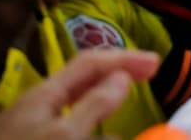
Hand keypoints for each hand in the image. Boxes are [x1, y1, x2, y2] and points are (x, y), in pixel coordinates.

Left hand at [0, 49, 159, 139]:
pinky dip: (91, 129)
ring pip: (76, 107)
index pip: (89, 63)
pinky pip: (68, 130)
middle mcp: (37, 107)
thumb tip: (122, 77)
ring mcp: (32, 129)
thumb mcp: (64, 136)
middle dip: (117, 75)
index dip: (125, 58)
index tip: (157, 64)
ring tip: (130, 112)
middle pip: (82, 80)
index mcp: (43, 94)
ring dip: (105, 105)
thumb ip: (94, 105)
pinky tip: (106, 137)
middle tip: (150, 75)